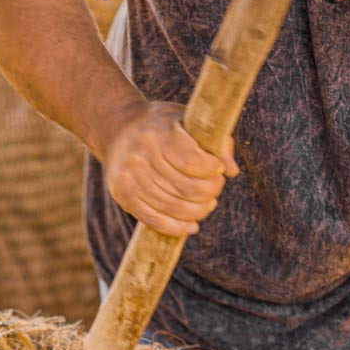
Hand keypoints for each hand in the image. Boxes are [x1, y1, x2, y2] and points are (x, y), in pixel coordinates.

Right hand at [104, 101, 238, 236]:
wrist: (117, 130)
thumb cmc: (163, 127)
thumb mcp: (188, 121)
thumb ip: (215, 141)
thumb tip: (231, 170)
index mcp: (160, 133)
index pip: (194, 161)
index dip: (213, 170)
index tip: (218, 169)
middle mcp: (141, 155)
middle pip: (186, 188)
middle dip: (209, 193)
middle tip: (215, 190)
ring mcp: (130, 177)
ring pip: (173, 207)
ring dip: (197, 212)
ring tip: (207, 206)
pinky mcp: (123, 195)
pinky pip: (154, 220)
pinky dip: (176, 228)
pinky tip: (191, 227)